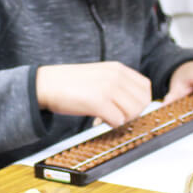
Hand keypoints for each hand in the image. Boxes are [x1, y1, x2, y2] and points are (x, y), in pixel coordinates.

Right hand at [35, 61, 151, 126]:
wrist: (46, 84)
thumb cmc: (69, 82)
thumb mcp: (99, 74)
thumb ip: (117, 83)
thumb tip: (133, 103)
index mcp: (117, 68)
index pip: (146, 87)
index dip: (140, 102)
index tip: (128, 108)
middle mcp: (115, 76)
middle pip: (142, 102)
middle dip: (132, 114)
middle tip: (117, 116)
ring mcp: (108, 88)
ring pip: (132, 113)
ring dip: (121, 120)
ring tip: (106, 118)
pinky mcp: (98, 102)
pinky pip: (118, 121)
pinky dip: (110, 124)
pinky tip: (98, 120)